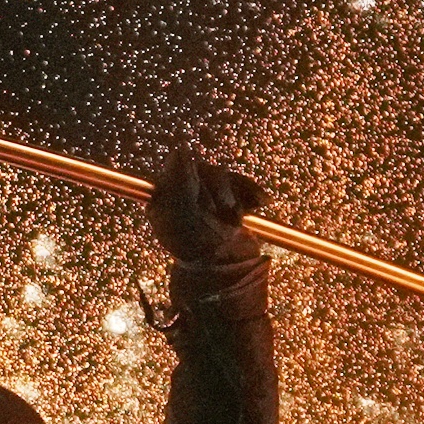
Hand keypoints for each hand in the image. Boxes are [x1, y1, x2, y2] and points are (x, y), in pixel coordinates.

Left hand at [149, 146, 265, 269]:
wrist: (231, 276)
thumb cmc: (203, 249)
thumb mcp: (185, 213)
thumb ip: (181, 179)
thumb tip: (182, 147)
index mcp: (164, 200)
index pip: (180, 166)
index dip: (195, 179)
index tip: (202, 196)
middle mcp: (182, 199)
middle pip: (205, 170)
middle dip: (219, 189)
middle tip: (220, 212)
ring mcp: (206, 203)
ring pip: (224, 176)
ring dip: (235, 194)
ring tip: (236, 218)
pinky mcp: (229, 205)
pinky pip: (241, 185)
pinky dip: (251, 193)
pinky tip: (260, 203)